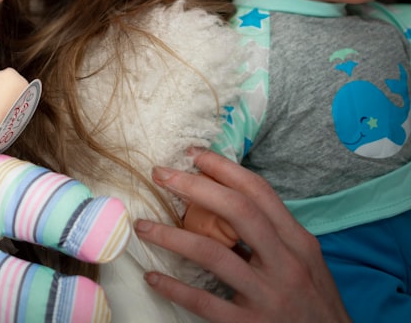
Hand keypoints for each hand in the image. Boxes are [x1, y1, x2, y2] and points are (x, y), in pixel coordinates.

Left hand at [135, 150, 351, 322]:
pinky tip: (153, 277)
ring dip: (170, 236)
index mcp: (298, 243)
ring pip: (212, 254)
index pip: (259, 193)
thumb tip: (226, 198)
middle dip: (195, 187)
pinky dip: (174, 287)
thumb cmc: (314, 302)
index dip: (223, 168)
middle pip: (237, 212)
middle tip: (161, 174)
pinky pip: (204, 302)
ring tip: (142, 226)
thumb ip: (274, 234)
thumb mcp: (306, 263)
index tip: (192, 154)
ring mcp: (268, 296)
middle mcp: (285, 264)